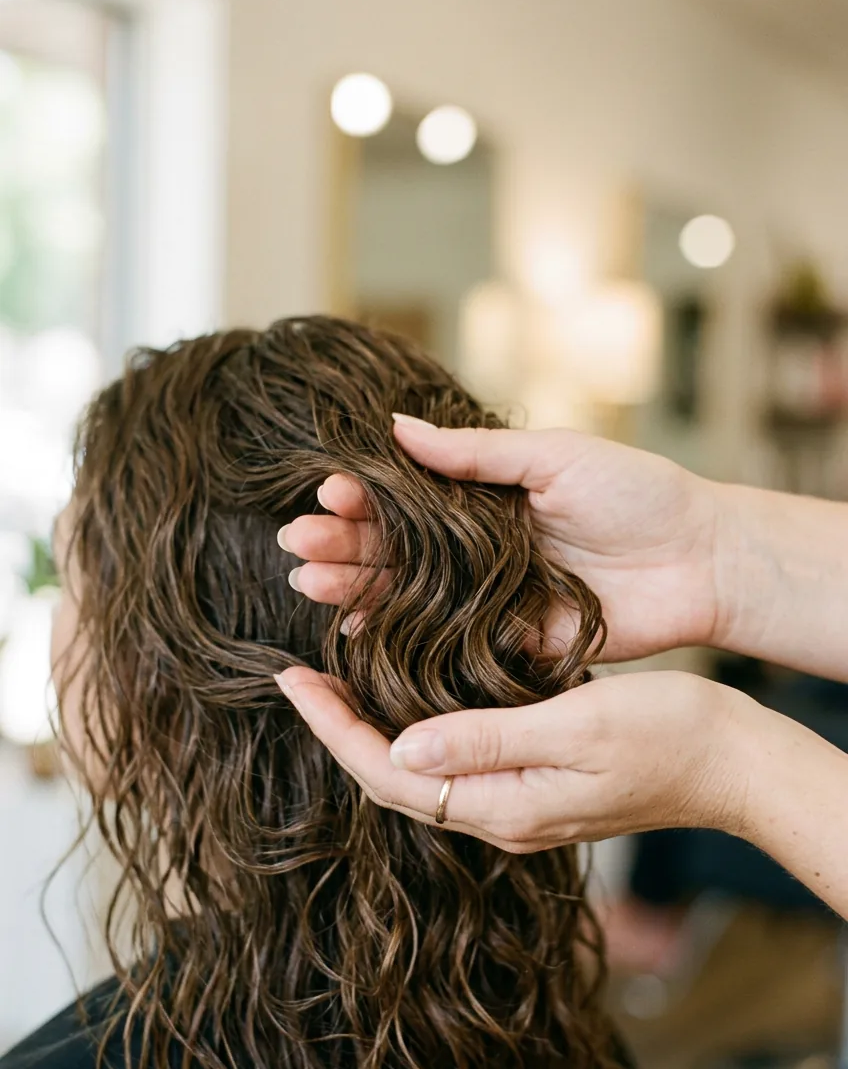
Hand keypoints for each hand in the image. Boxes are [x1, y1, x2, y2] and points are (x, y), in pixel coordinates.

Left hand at [276, 667, 749, 850]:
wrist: (732, 764)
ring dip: (371, 731)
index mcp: (505, 808)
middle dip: (339, 730)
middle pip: (393, 781)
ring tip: (336, 682)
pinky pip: (452, 764)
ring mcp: (516, 809)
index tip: (294, 679)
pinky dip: (414, 730)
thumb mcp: (576, 728)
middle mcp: (501, 818)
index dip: (335, 729)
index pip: (391, 775)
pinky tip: (405, 697)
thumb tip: (403, 748)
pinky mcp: (532, 790)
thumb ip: (489, 739)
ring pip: (419, 776)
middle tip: (299, 676)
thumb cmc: (669, 739)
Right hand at [279, 418, 726, 661]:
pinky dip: (398, 638)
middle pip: (395, 547)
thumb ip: (476, 454)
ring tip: (308, 584)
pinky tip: (355, 633)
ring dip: (356, 589)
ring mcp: (489, 595)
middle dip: (342, 545)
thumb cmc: (636, 493)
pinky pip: (443, 640)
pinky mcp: (508, 639)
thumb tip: (396, 428)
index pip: (406, 497)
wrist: (701, 561)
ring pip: (408, 593)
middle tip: (295, 547)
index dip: (363, 497)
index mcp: (485, 497)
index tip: (325, 494)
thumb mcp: (555, 456)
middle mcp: (477, 547)